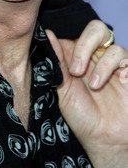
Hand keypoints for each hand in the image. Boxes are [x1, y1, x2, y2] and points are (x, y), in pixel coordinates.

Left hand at [46, 20, 127, 167]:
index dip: (65, 36)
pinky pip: (120, 54)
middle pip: (94, 28)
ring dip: (96, 62)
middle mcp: (94, 54)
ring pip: (107, 37)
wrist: (104, 139)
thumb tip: (48, 33)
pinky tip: (100, 84)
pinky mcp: (127, 69)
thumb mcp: (62, 88)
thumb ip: (56, 60)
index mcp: (76, 55)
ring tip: (92, 85)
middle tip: (76, 70)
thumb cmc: (81, 115)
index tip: (56, 53)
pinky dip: (108, 66)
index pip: (72, 32)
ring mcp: (111, 60)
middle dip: (83, 45)